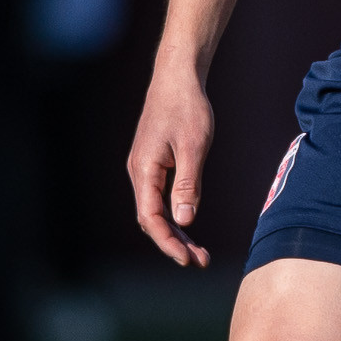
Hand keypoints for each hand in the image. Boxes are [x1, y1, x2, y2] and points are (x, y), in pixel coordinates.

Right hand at [126, 60, 218, 267]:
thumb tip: (184, 221)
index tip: (187, 260)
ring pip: (155, 211)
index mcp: (144, 169)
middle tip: (201, 262)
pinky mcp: (153, 164)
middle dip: (174, 243)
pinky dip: (173, 215)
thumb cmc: (187, 108)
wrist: (177, 78)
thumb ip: (188, 184)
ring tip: (198, 253)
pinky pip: (159, 198)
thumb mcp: (194, 146)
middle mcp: (139, 172)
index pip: (150, 218)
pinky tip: (188, 226)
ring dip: (175, 232)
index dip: (167, 242)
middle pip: (151, 219)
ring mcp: (144, 169)